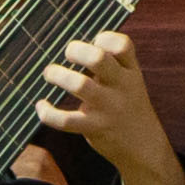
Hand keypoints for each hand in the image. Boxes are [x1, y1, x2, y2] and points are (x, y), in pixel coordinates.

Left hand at [37, 29, 176, 184]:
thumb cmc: (128, 106)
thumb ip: (110, 64)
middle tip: (68, 54)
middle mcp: (122, 87)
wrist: (143, 147)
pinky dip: (48, 113)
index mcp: (131, 72)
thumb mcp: (129, 81)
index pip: (123, 45)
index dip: (105, 37)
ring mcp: (109, 108)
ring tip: (49, 73)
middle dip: (77, 50)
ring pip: (80, 85)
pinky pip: (66, 120)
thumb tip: (75, 47)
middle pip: (99, 59)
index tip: (94, 42)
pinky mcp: (95, 128)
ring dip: (59, 75)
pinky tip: (41, 106)